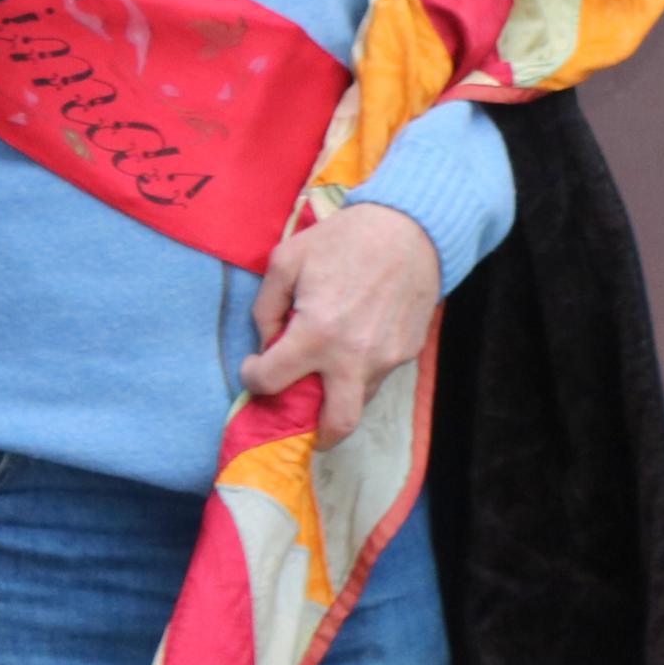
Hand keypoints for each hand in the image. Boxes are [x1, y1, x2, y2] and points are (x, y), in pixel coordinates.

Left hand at [241, 200, 444, 450]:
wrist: (410, 229)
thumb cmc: (343, 240)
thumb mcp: (286, 260)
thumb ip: (266, 308)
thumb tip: (268, 344)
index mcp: (316, 334)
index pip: (271, 381)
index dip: (253, 377)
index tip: (255, 366)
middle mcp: (353, 357)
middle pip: (335, 425)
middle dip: (315, 434)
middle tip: (301, 419)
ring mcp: (385, 359)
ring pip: (359, 401)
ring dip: (337, 398)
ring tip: (325, 375)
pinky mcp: (407, 353)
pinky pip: (377, 376)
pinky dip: (359, 373)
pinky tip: (352, 345)